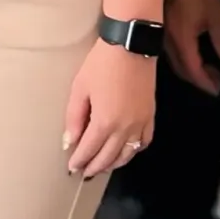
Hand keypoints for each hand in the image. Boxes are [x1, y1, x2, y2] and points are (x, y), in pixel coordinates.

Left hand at [64, 39, 157, 176]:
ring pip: (128, 154)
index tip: (72, 167)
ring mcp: (141, 123)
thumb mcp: (80, 89)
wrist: (130, 47)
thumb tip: (69, 143)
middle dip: (95, 166)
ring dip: (114, 163)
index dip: (79, 160)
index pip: (89, 150)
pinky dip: (133, 151)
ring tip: (102, 166)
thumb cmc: (100, 65)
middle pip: (109, 156)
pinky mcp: (151, 116)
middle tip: (84, 171)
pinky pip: (144, 142)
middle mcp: (125, 129)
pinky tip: (125, 151)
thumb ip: (74, 118)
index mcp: (105, 122)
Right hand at [165, 0, 219, 95]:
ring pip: (174, 61)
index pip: (194, 71)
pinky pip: (170, 51)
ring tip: (209, 68)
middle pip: (182, 70)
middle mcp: (166, 42)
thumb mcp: (215, 13)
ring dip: (191, 69)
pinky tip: (193, 52)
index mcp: (181, 40)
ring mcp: (160, 34)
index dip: (206, 83)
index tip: (218, 91)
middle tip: (217, 81)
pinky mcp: (158, 26)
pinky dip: (184, 58)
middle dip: (199, 79)